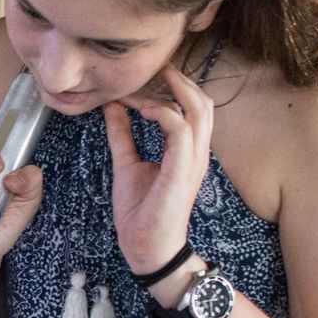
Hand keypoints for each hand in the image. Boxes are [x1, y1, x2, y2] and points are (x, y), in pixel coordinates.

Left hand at [105, 66, 214, 275]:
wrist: (146, 248)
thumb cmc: (141, 211)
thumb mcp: (127, 163)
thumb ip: (122, 135)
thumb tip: (113, 106)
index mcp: (187, 150)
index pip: (193, 106)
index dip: (172, 86)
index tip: (141, 78)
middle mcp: (196, 153)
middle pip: (203, 102)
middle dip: (179, 79)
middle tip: (153, 68)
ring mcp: (193, 162)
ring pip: (199, 110)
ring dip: (170, 93)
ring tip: (143, 89)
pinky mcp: (182, 172)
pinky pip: (181, 131)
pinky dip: (162, 113)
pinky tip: (141, 111)